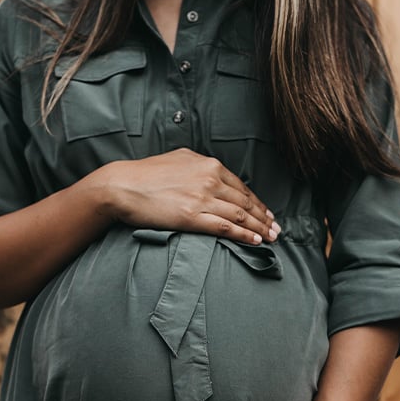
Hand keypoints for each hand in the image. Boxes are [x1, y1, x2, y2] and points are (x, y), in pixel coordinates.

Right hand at [93, 148, 279, 244]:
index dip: (257, 202)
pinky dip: (244, 235)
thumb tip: (210, 170)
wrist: (122, 186)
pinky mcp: (192, 216)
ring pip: (240, 215)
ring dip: (259, 228)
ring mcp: (202, 198)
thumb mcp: (178, 159)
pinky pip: (226, 227)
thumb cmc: (145, 175)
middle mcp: (210, 179)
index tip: (266, 213)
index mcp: (208, 165)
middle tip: (277, 229)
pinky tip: (255, 241)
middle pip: (245, 201)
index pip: (241, 186)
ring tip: (271, 238)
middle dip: (264, 217)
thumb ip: (198, 165)